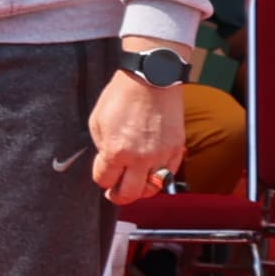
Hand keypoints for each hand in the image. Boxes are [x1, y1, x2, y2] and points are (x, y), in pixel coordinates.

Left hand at [89, 68, 184, 204]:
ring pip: (152, 189)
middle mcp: (140, 158)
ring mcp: (161, 155)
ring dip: (140, 190)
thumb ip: (101, 148)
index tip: (103, 174)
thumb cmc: (122, 96)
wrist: (152, 80)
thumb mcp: (97, 122)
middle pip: (129, 194)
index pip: (105, 181)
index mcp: (116, 151)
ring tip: (134, 184)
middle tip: (115, 193)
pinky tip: (150, 172)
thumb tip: (108, 164)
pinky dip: (159, 178)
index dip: (101, 179)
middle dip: (119, 195)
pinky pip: (168, 175)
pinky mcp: (176, 149)